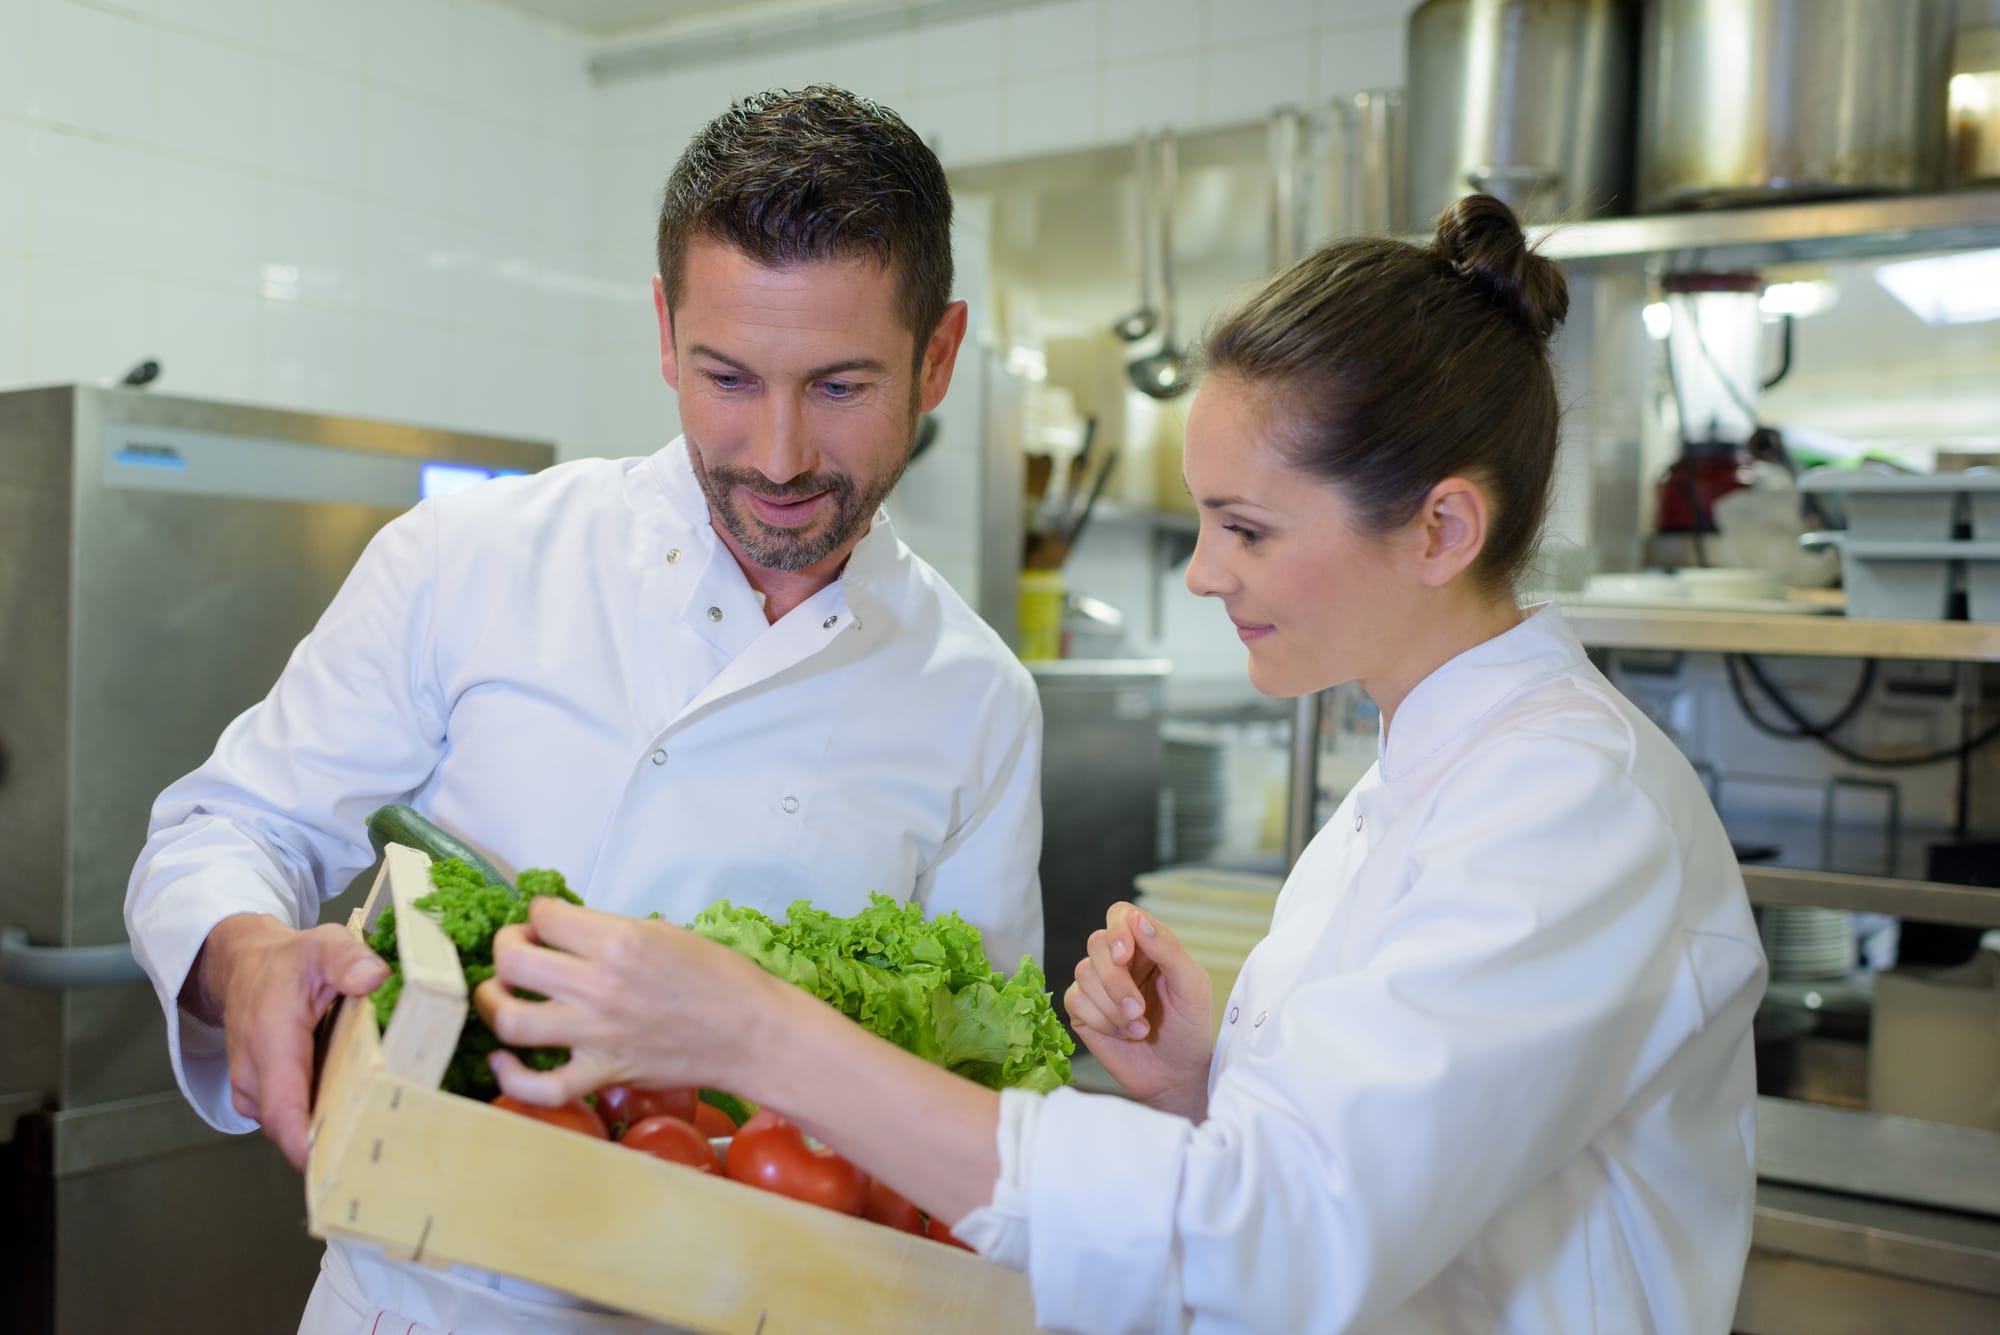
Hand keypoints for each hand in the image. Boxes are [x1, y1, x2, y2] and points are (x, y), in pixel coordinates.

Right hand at [187, 913, 387, 1169]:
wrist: (246, 967)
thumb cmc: (287, 962)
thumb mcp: (323, 945)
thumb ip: (347, 959)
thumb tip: (374, 977)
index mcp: (270, 1041)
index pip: (284, 1109)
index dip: (308, 1144)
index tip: (341, 1165)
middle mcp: (254, 1075)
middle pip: (291, 1128)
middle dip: (332, 1143)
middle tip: (380, 1148)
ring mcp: (253, 1090)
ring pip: (291, 1126)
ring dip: (328, 1130)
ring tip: (374, 1129)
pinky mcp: (259, 1096)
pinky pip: (291, 1117)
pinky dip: (319, 1117)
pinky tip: (352, 1110)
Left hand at [472, 897, 780, 1105]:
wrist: (752, 1032)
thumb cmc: (718, 978)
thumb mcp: (664, 931)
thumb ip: (609, 931)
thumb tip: (566, 933)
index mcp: (619, 940)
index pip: (545, 915)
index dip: (538, 912)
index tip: (546, 920)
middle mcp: (600, 986)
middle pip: (514, 960)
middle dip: (506, 946)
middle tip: (519, 948)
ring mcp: (597, 1034)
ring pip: (511, 1020)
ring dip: (492, 1002)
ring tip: (501, 993)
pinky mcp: (603, 1073)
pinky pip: (541, 1086)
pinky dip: (512, 1076)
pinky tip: (505, 1058)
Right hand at [1064, 903, 1212, 1118]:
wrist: (1175, 1076)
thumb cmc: (1189, 1028)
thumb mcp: (1192, 986)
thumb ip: (1168, 949)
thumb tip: (1137, 919)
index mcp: (1148, 946)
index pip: (1120, 915)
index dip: (1117, 931)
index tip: (1124, 957)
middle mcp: (1120, 960)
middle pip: (1097, 943)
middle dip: (1116, 980)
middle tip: (1138, 1010)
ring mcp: (1098, 984)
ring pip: (1084, 973)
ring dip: (1112, 1006)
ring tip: (1139, 1028)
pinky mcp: (1083, 1010)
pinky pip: (1075, 1000)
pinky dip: (1101, 1020)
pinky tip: (1123, 1034)